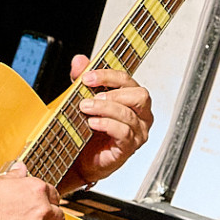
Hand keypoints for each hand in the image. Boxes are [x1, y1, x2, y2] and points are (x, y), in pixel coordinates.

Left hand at [65, 54, 153, 187]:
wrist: (82, 160)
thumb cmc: (89, 130)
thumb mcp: (83, 100)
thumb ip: (82, 80)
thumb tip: (79, 60)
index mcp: (131, 99)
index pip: (127, 80)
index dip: (108, 76)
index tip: (88, 77)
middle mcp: (140, 114)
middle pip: (139, 95)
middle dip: (114, 92)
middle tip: (91, 96)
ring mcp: (138, 132)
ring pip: (129, 114)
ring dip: (105, 108)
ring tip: (86, 108)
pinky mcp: (129, 147)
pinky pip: (124, 132)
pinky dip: (107, 125)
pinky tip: (92, 123)